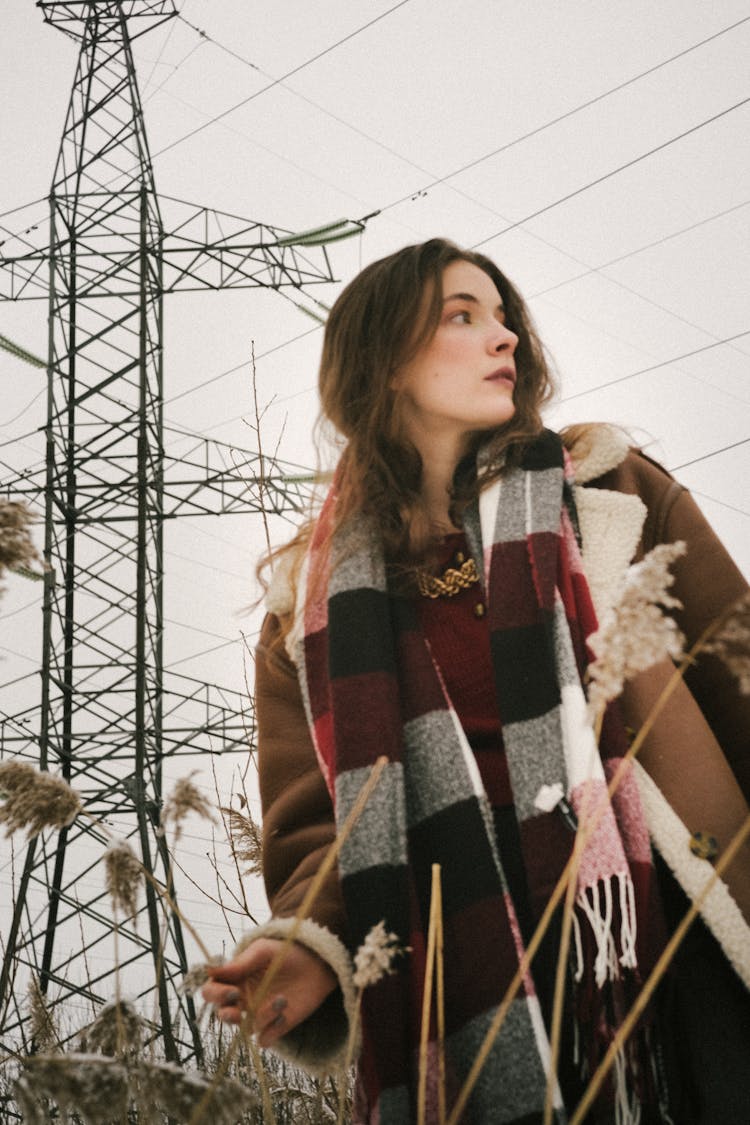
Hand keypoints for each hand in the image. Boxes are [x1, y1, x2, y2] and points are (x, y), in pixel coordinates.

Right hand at [201, 938, 336, 1046]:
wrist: (317, 963)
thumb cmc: (286, 952)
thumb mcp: (262, 951)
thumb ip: (239, 963)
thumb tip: (209, 969)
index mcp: (234, 980)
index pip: (211, 992)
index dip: (215, 994)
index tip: (232, 990)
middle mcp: (242, 1000)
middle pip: (222, 1015)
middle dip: (228, 1014)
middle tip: (241, 1006)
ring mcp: (258, 1015)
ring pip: (246, 1028)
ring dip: (262, 1017)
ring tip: (282, 999)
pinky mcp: (275, 1027)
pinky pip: (263, 1039)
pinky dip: (271, 1032)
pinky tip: (284, 1015)